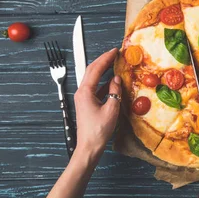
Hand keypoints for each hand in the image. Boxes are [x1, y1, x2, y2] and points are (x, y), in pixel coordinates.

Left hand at [73, 48, 121, 163]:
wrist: (89, 147)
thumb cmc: (99, 130)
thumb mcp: (111, 109)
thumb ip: (115, 92)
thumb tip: (116, 79)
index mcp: (85, 92)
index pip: (95, 69)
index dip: (106, 58)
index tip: (115, 51)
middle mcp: (82, 92)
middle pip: (91, 71)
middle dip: (103, 60)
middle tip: (115, 53)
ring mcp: (83, 98)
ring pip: (93, 79)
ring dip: (103, 70)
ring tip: (114, 64)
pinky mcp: (87, 104)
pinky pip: (96, 88)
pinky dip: (104, 82)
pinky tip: (113, 82)